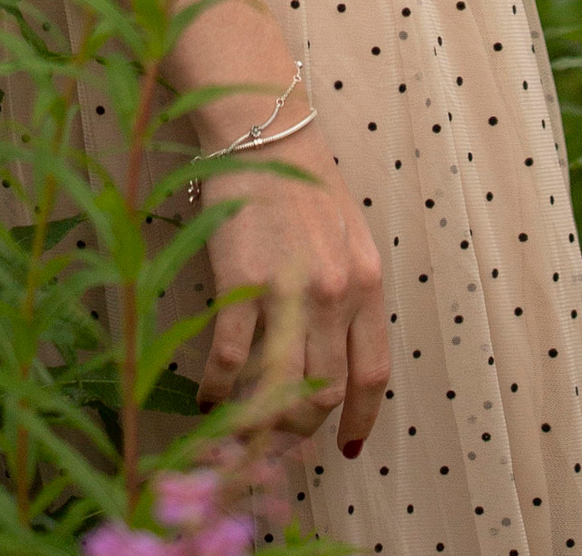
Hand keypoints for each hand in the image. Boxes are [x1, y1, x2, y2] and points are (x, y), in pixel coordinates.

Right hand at [195, 138, 389, 453]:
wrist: (264, 135)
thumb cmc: (305, 187)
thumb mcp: (349, 240)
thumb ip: (352, 296)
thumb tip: (341, 359)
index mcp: (366, 284)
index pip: (373, 374)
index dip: (360, 420)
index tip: (348, 446)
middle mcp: (334, 293)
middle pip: (325, 392)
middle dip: (304, 427)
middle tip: (283, 437)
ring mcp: (287, 289)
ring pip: (281, 387)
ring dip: (263, 419)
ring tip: (246, 425)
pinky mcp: (241, 281)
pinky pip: (229, 358)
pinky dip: (218, 388)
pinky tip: (209, 395)